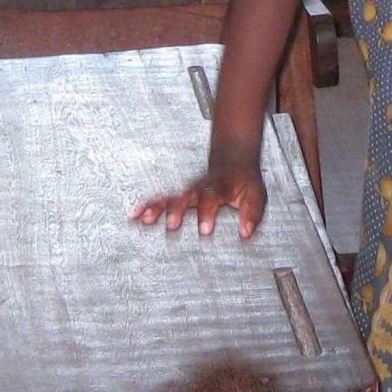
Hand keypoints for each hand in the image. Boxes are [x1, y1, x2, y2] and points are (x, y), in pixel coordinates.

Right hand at [133, 161, 267, 239]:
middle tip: (171, 225)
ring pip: (170, 195)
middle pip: (185, 196)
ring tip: (145, 219)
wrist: (232, 160)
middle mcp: (200, 186)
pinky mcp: (178, 191)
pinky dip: (147, 204)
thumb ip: (251, 213)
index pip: (212, 197)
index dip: (207, 213)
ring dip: (157, 206)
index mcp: (219, 187)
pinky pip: (161, 197)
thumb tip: (246, 232)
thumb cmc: (243, 182)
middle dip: (177, 210)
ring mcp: (187, 188)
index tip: (204, 230)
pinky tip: (135, 214)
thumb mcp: (256, 195)